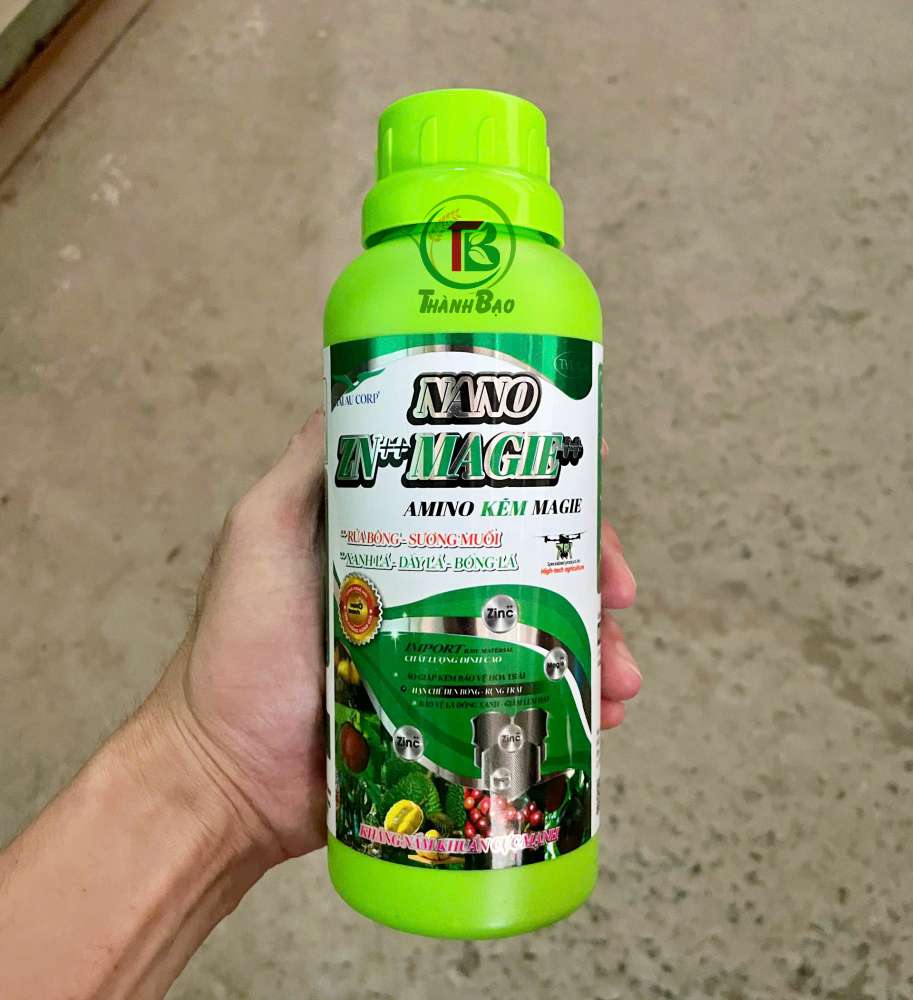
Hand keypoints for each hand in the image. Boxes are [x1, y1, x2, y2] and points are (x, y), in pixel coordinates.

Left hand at [152, 410, 640, 864]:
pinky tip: (600, 718)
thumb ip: (306, 465)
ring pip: (539, 636)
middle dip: (586, 576)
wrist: (225, 775)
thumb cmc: (236, 648)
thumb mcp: (260, 531)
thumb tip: (362, 390)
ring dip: (592, 648)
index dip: (548, 497)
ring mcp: (443, 656)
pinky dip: (570, 706)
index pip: (488, 500)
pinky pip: (525, 702)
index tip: (588, 502)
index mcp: (399, 538)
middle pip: (530, 565)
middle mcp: (428, 588)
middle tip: (618, 598)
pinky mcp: (450, 716)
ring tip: (617, 679)